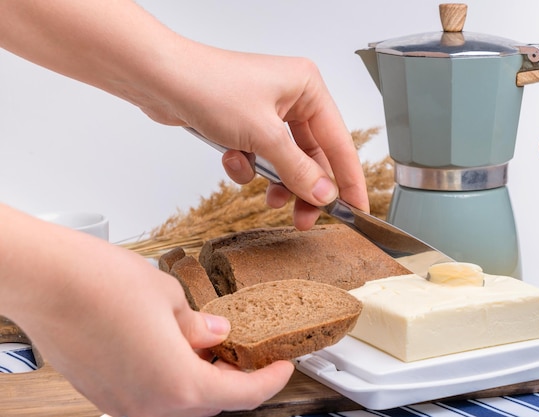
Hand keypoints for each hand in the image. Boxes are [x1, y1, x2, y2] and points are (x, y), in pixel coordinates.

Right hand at [0, 209, 293, 415]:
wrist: (44, 281)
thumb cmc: (102, 283)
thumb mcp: (171, 296)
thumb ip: (199, 325)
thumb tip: (216, 335)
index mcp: (178, 384)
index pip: (242, 395)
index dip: (270, 381)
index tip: (284, 367)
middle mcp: (149, 405)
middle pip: (209, 404)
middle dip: (233, 380)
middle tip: (245, 352)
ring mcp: (121, 404)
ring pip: (177, 403)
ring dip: (199, 380)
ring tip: (209, 347)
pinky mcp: (101, 394)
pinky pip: (148, 396)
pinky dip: (169, 379)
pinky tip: (171, 349)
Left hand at [154, 46, 368, 229]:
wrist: (158, 79)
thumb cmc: (209, 87)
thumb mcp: (263, 136)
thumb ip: (298, 170)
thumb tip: (325, 194)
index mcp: (308, 88)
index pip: (340, 143)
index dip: (349, 180)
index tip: (358, 209)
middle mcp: (292, 98)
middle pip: (313, 156)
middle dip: (306, 188)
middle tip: (306, 219)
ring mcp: (267, 111)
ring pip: (286, 160)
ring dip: (276, 181)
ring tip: (270, 199)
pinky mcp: (245, 123)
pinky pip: (260, 156)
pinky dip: (248, 166)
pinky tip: (232, 160)